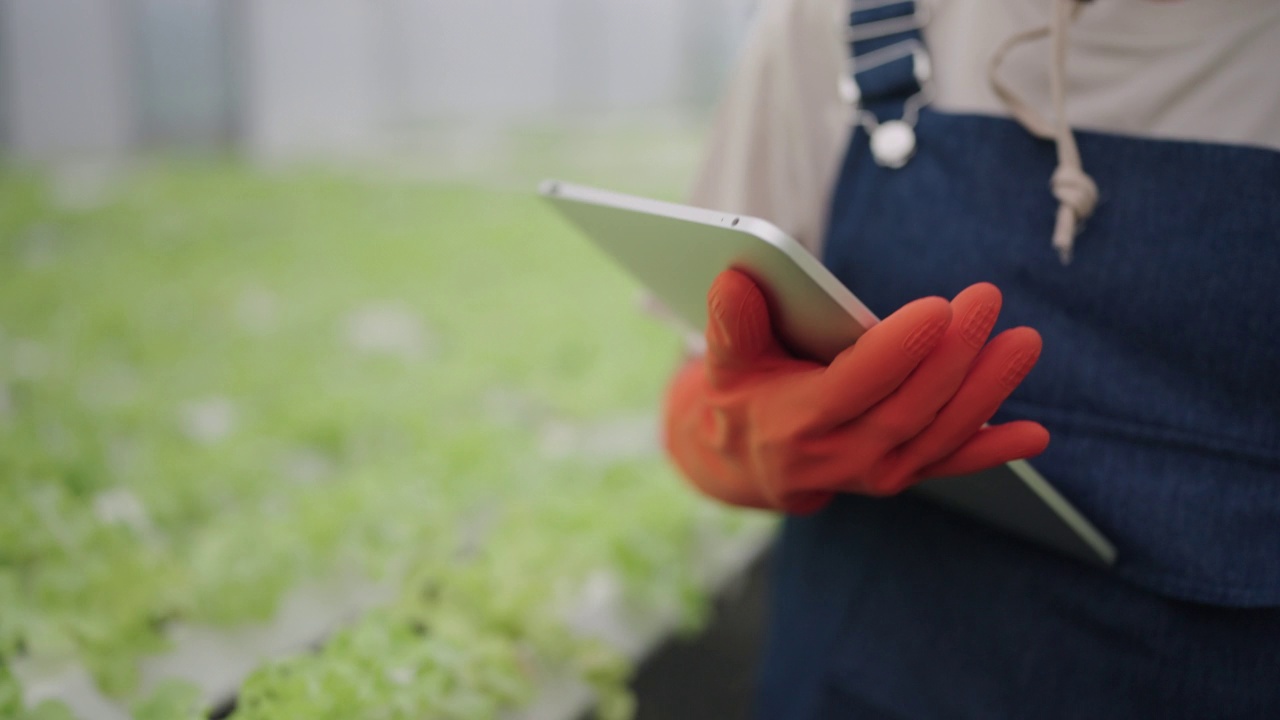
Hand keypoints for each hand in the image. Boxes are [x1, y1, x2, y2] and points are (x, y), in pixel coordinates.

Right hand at [663, 270, 1048, 513]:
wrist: (748, 463)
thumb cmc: (742, 394)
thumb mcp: (725, 360)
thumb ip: (731, 323)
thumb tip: (735, 279)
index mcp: (796, 422)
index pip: (854, 386)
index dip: (897, 351)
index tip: (936, 309)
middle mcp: (840, 456)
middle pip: (909, 408)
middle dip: (953, 356)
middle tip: (985, 301)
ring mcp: (876, 473)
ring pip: (939, 433)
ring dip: (986, 390)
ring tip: (1022, 342)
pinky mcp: (901, 475)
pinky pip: (950, 463)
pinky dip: (992, 450)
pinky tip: (1034, 434)